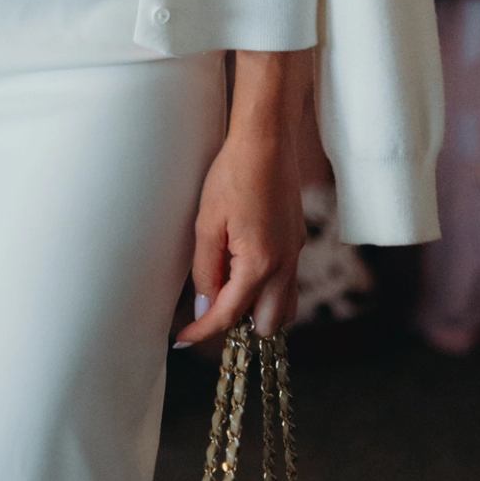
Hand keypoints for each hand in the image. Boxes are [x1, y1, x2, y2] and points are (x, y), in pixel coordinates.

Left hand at [176, 114, 306, 350]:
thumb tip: (205, 306)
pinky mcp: (297, 241)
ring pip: (284, 307)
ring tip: (226, 292)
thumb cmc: (232, 175)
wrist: (267, 141)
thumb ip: (206, 270)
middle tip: (207, 310)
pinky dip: (267, 290)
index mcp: (260, 264)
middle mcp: (284, 266)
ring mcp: (295, 254)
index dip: (203, 331)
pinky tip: (242, 269)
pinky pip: (287, 283)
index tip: (182, 339)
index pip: (230, 315)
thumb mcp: (207, 223)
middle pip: (268, 324)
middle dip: (239, 326)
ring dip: (258, 310)